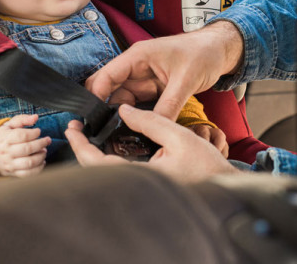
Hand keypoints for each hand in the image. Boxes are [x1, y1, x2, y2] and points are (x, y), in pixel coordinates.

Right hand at [0, 114, 51, 177]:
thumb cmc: (3, 137)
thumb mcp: (9, 125)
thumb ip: (22, 119)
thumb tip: (35, 117)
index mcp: (5, 138)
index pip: (21, 135)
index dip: (33, 133)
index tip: (38, 131)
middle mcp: (6, 152)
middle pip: (27, 149)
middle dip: (41, 144)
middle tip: (47, 140)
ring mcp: (10, 164)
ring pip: (28, 163)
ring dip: (41, 156)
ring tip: (44, 150)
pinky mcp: (13, 173)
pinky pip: (27, 174)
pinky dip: (38, 168)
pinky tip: (42, 161)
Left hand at [65, 105, 239, 181]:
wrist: (224, 184)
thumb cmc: (207, 165)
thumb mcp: (179, 136)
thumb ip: (150, 121)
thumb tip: (124, 110)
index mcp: (142, 176)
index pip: (98, 163)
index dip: (81, 145)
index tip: (72, 129)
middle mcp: (138, 184)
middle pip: (98, 170)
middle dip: (83, 148)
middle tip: (77, 128)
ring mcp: (141, 186)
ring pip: (108, 171)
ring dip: (95, 152)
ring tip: (90, 132)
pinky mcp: (147, 184)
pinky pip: (121, 171)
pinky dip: (111, 157)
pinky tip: (112, 143)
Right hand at [86, 21, 243, 119]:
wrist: (220, 50)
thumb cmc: (203, 53)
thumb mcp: (186, 80)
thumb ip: (169, 105)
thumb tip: (154, 127)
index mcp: (138, 57)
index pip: (107, 76)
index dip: (96, 96)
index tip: (93, 119)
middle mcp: (137, 67)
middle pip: (110, 90)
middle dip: (105, 109)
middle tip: (104, 132)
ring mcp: (145, 78)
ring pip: (124, 100)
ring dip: (122, 115)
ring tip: (120, 135)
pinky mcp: (154, 88)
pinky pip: (139, 104)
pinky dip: (137, 116)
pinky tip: (137, 129)